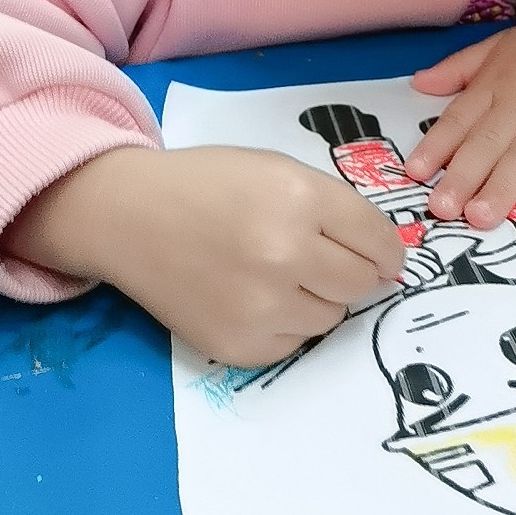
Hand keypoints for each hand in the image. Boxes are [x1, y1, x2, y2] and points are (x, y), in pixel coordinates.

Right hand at [5, 144, 404, 367]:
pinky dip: (285, 322)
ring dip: (317, 298)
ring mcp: (261, 305)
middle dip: (353, 272)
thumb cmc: (208, 186)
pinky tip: (252, 294)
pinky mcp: (239, 344)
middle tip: (322, 260)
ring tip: (277, 272)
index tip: (382, 256)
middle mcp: (284, 253)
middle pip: (359, 283)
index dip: (386, 249)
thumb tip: (385, 259)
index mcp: (298, 198)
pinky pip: (294, 341)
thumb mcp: (276, 170)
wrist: (129, 216)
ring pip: (331, 317)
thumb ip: (333, 207)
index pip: (376, 238)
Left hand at [404, 0, 515, 229]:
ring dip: (504, 185)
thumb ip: (458, 68)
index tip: (414, 174)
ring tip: (482, 216)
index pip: (459, 118)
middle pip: (489, 141)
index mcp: (495, 83)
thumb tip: (419, 84)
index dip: (436, 146)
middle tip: (443, 209)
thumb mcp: (499, 44)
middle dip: (463, 176)